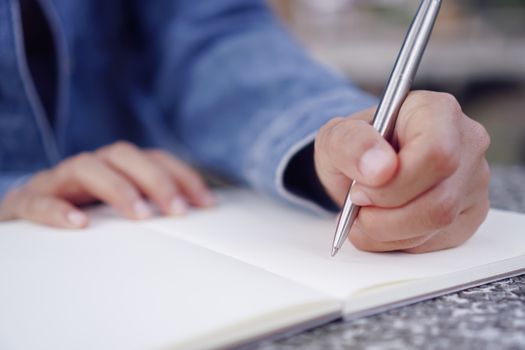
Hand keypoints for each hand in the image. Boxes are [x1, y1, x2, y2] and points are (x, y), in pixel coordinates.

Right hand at [0, 142, 214, 227]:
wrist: (25, 209)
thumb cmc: (82, 208)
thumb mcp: (120, 206)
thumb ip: (152, 204)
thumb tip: (198, 214)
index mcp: (115, 166)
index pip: (154, 158)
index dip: (183, 176)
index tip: (206, 204)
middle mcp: (90, 165)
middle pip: (124, 155)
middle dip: (156, 180)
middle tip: (177, 211)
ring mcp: (58, 179)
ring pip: (85, 167)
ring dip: (117, 188)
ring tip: (140, 215)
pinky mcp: (28, 200)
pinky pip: (38, 200)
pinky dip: (57, 210)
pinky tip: (78, 225)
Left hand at [315, 91, 490, 252]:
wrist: (362, 166)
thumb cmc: (355, 146)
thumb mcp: (335, 137)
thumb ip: (350, 144)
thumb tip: (380, 168)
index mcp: (437, 111)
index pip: (436, 154)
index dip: (395, 183)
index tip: (360, 188)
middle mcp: (466, 144)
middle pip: (439, 200)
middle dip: (385, 214)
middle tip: (356, 204)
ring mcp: (472, 182)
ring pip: (437, 225)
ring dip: (386, 231)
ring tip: (362, 214)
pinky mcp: (468, 215)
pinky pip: (435, 241)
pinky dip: (396, 241)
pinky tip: (381, 223)